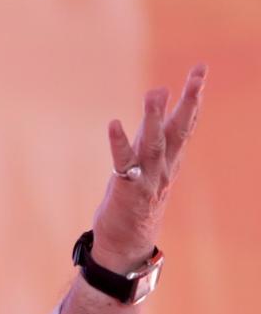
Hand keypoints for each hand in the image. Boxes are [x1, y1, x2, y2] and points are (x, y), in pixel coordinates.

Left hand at [91, 64, 206, 272]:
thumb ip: (152, 138)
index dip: (193, 98)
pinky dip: (119, 143)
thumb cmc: (135, 201)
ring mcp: (147, 179)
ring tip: (156, 92)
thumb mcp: (148, 167)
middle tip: (199, 73)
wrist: (127, 243)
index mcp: (170, 161)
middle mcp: (163, 167)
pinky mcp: (126, 188)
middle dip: (189, 100)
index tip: (200, 70)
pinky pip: (123, 163)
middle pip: (179, 130)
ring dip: (154, 118)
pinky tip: (114, 123)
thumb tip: (157, 105)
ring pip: (154, 144)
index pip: (185, 124)